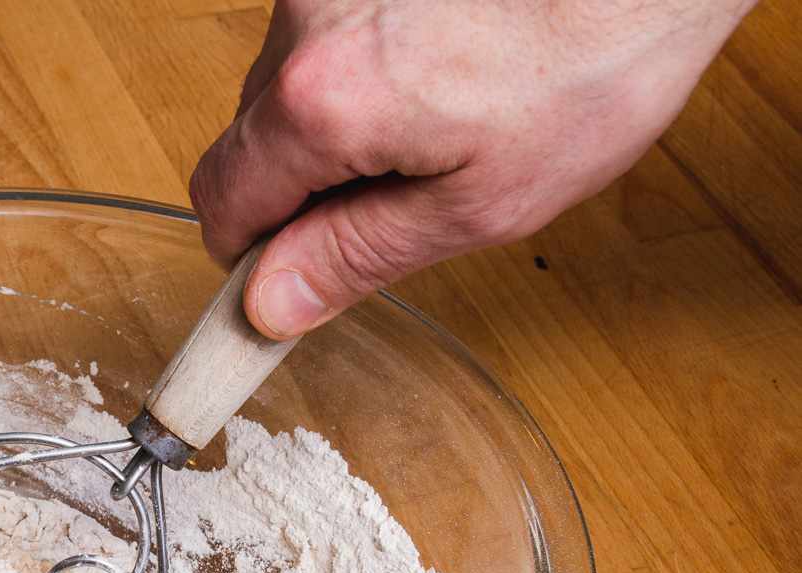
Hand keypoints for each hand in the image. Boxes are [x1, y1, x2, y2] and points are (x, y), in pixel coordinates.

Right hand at [192, 0, 755, 338]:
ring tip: (429, 123)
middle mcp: (304, 25)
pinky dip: (355, 70)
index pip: (222, 198)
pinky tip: (430, 72)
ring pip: (281, 87)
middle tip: (388, 202)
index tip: (286, 274)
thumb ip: (354, 256)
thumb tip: (269, 305)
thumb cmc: (590, 72)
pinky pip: (319, 37)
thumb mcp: (476, 205)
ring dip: (327, 123)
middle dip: (298, 184)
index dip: (247, 251)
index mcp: (322, 103)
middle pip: (247, 139)